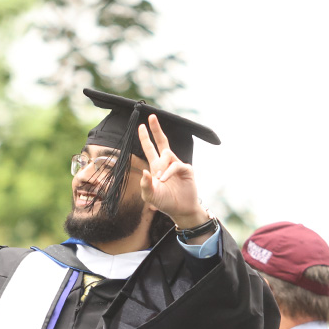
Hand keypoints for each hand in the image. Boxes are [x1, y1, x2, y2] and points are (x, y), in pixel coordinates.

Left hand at [137, 114, 210, 228]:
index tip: (141, 125)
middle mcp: (166, 163)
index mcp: (156, 167)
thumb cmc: (164, 203)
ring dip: (162, 166)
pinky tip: (164, 180)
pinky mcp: (186, 170)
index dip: (145, 137)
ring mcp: (177, 165)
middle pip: (161, 142)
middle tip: (152, 117)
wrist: (180, 210)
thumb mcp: (149, 196)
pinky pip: (176, 165)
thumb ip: (145, 185)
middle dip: (156, 129)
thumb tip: (144, 171)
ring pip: (167, 155)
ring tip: (160, 180)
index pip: (150, 148)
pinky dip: (169, 172)